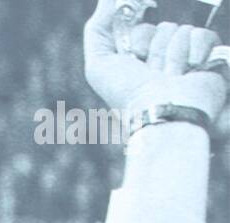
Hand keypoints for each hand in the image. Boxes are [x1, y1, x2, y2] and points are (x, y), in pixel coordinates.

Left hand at [84, 0, 227, 120]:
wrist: (162, 113)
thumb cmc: (128, 95)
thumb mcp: (99, 66)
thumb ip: (97, 30)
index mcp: (139, 62)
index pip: (141, 29)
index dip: (139, 38)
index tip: (136, 54)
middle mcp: (162, 61)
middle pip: (161, 28)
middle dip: (155, 49)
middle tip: (153, 73)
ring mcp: (185, 60)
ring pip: (181, 31)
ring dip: (172, 55)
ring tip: (170, 78)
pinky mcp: (208, 60)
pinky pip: (203, 35)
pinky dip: (194, 51)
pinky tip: (189, 70)